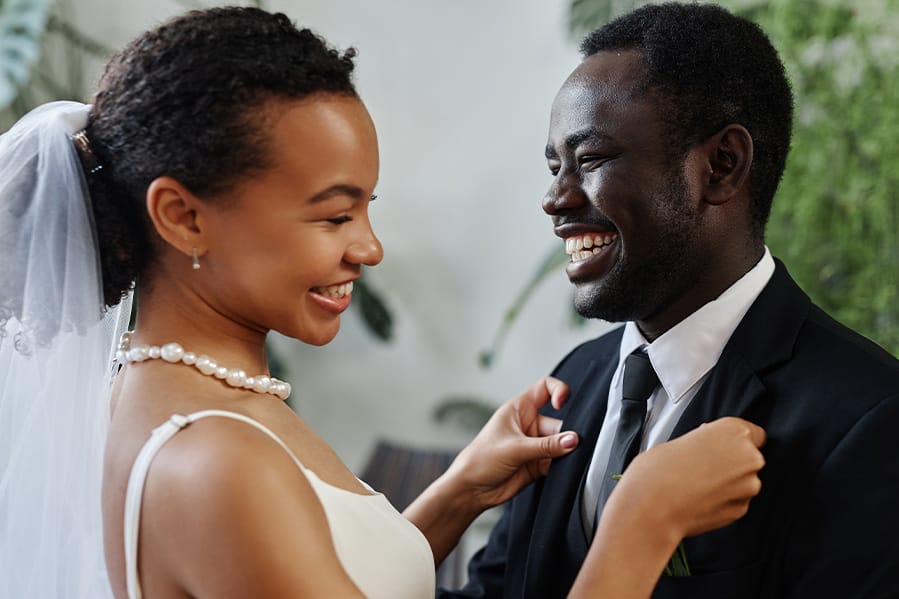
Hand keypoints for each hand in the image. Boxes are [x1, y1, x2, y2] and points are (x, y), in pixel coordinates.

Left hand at [444, 376, 578, 510]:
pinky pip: (558, 461)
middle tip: (568, 446)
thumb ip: (546, 445)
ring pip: (560, 443)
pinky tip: (560, 470)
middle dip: (565, 434)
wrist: (472, 489)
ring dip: (565, 452)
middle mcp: (528, 425)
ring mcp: (534, 445)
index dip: (558, 391)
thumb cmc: (480, 460)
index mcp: (519, 409)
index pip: (545, 388)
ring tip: (562, 460)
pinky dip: (562, 465)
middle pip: (557, 422)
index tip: (562, 404)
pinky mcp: (538, 463)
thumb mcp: (514, 448)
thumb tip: (572, 440)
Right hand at [570, 418, 764, 598]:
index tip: (723, 445)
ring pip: (744, 481)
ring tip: (696, 484)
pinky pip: (736, 501)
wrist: (652, 506)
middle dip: (731, 462)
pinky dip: (722, 500)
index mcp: (734, 431)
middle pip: (749, 457)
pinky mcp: (740, 510)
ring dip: (727, 483)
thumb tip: (708, 445)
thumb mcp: (680, 440)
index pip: (754, 433)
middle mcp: (748, 457)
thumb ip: (706, 440)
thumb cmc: (658, 471)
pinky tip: (699, 498)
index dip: (736, 441)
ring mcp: (748, 486)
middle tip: (701, 465)